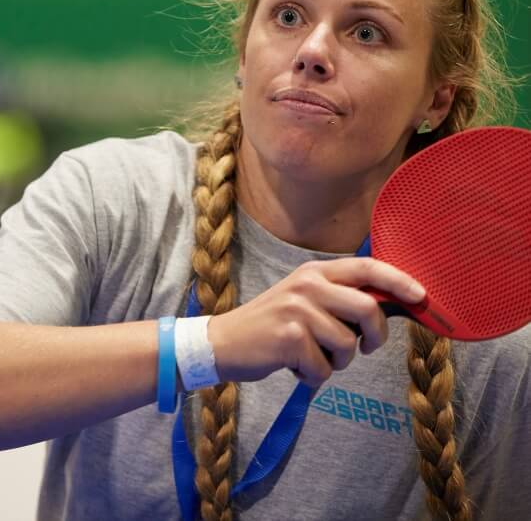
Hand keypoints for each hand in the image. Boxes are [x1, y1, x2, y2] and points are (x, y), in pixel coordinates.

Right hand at [207, 257, 425, 386]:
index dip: (399, 280)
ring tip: (310, 356)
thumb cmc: (270, 325)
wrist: (223, 342)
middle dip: (374, 338)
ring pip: (348, 345)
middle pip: (368, 309)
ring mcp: (298, 310)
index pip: (366, 267)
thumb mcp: (302, 300)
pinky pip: (324, 369)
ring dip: (334, 362)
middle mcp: (308, 285)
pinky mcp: (290, 337)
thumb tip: (384, 308)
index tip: (422, 295)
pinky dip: (312, 377)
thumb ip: (337, 299)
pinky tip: (292, 366)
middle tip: (362, 349)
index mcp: (314, 272)